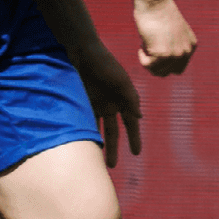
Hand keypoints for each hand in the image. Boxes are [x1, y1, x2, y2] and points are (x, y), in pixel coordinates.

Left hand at [75, 42, 141, 165]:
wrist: (82, 51)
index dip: (134, 138)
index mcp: (123, 99)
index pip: (131, 123)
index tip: (136, 153)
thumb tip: (138, 117)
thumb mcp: (121, 81)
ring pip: (97, 129)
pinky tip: (80, 145)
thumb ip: (130, 99)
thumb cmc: (105, 63)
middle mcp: (110, 104)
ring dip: (96, 144)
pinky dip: (83, 132)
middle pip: (113, 131)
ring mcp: (95, 104)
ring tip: (94, 160)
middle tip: (111, 166)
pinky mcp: (81, 101)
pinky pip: (83, 121)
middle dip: (113, 148)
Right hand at [133, 0, 195, 76]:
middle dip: (155, 64)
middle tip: (149, 48)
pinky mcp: (162, 54)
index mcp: (191, 45)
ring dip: (148, 61)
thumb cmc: (159, 11)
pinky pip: (147, 65)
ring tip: (146, 44)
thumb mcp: (172, 30)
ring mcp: (175, 54)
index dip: (163, 61)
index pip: (177, 67)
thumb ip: (173, 45)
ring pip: (157, 72)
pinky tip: (142, 43)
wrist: (154, 0)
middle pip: (168, 72)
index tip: (156, 48)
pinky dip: (142, 56)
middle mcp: (186, 51)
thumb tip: (163, 63)